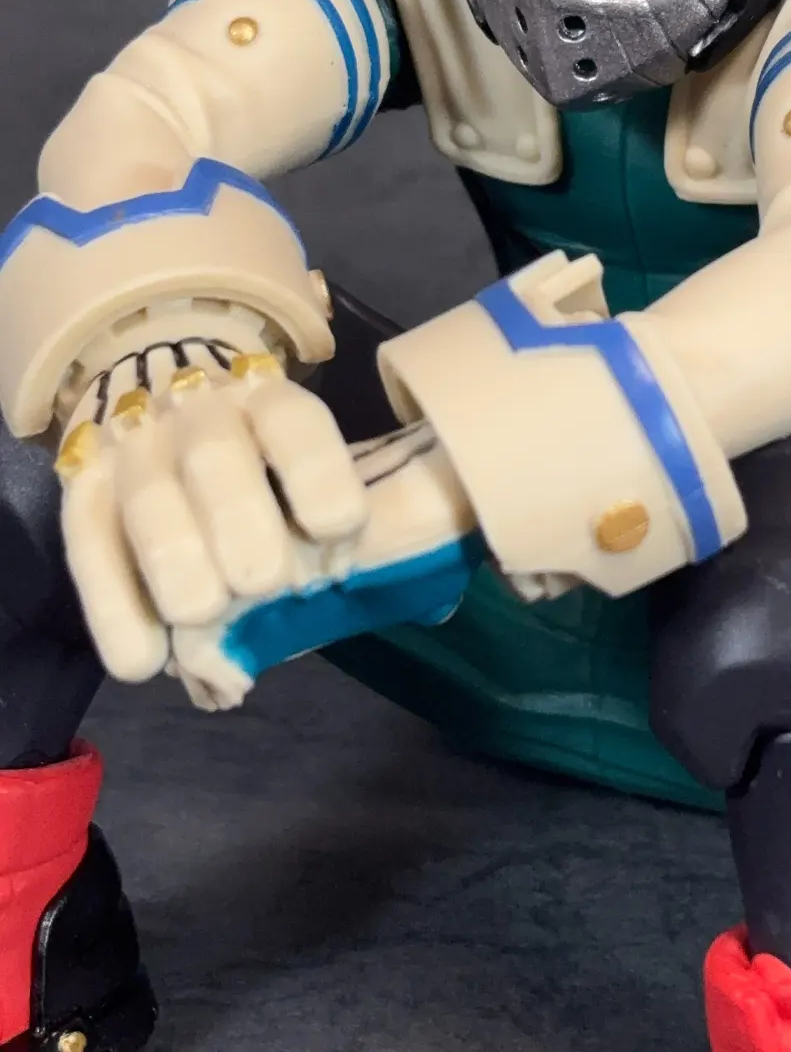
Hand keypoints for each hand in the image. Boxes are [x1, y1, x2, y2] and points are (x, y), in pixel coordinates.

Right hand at [56, 351, 368, 681]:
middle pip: (213, 454)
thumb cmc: (259, 474)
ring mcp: (133, 451)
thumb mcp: (308, 477)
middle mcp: (196, 415)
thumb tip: (434, 605)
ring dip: (174, 559)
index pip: (292, 420)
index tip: (339, 528)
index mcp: (266, 401)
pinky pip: (87, 546)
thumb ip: (355, 531)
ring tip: (203, 612)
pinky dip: (112, 609)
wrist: (155, 411)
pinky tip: (144, 663)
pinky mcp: (81, 494)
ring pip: (146, 496)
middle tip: (264, 581)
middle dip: (241, 518)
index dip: (316, 470)